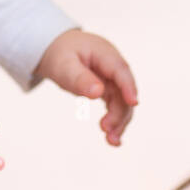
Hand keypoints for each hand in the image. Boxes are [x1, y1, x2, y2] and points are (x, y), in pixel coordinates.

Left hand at [34, 29, 138, 145]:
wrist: (56, 48)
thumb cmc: (60, 54)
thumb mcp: (64, 66)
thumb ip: (79, 78)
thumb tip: (98, 93)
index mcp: (104, 53)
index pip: (121, 70)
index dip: (128, 86)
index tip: (133, 103)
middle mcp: (112, 65)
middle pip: (123, 90)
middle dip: (120, 112)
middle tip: (107, 131)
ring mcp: (112, 77)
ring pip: (122, 101)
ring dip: (119, 120)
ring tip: (111, 141)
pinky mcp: (108, 87)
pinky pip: (115, 104)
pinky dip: (114, 119)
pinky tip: (111, 137)